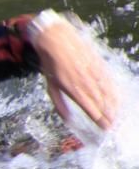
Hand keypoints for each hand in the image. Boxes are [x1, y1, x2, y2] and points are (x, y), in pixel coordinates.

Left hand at [28, 10, 117, 130]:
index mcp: (73, 90)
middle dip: (109, 117)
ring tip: (118, 118)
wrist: (57, 39)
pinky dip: (115, 92)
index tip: (106, 130)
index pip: (91, 109)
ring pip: (108, 94)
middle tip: (115, 128)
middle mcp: (86, 83)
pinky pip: (110, 81)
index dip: (99, 120)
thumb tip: (67, 119)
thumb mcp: (50, 86)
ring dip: (114, 107)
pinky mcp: (99, 65)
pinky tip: (118, 100)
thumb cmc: (51, 64)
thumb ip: (59, 104)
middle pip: (102, 104)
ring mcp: (94, 74)